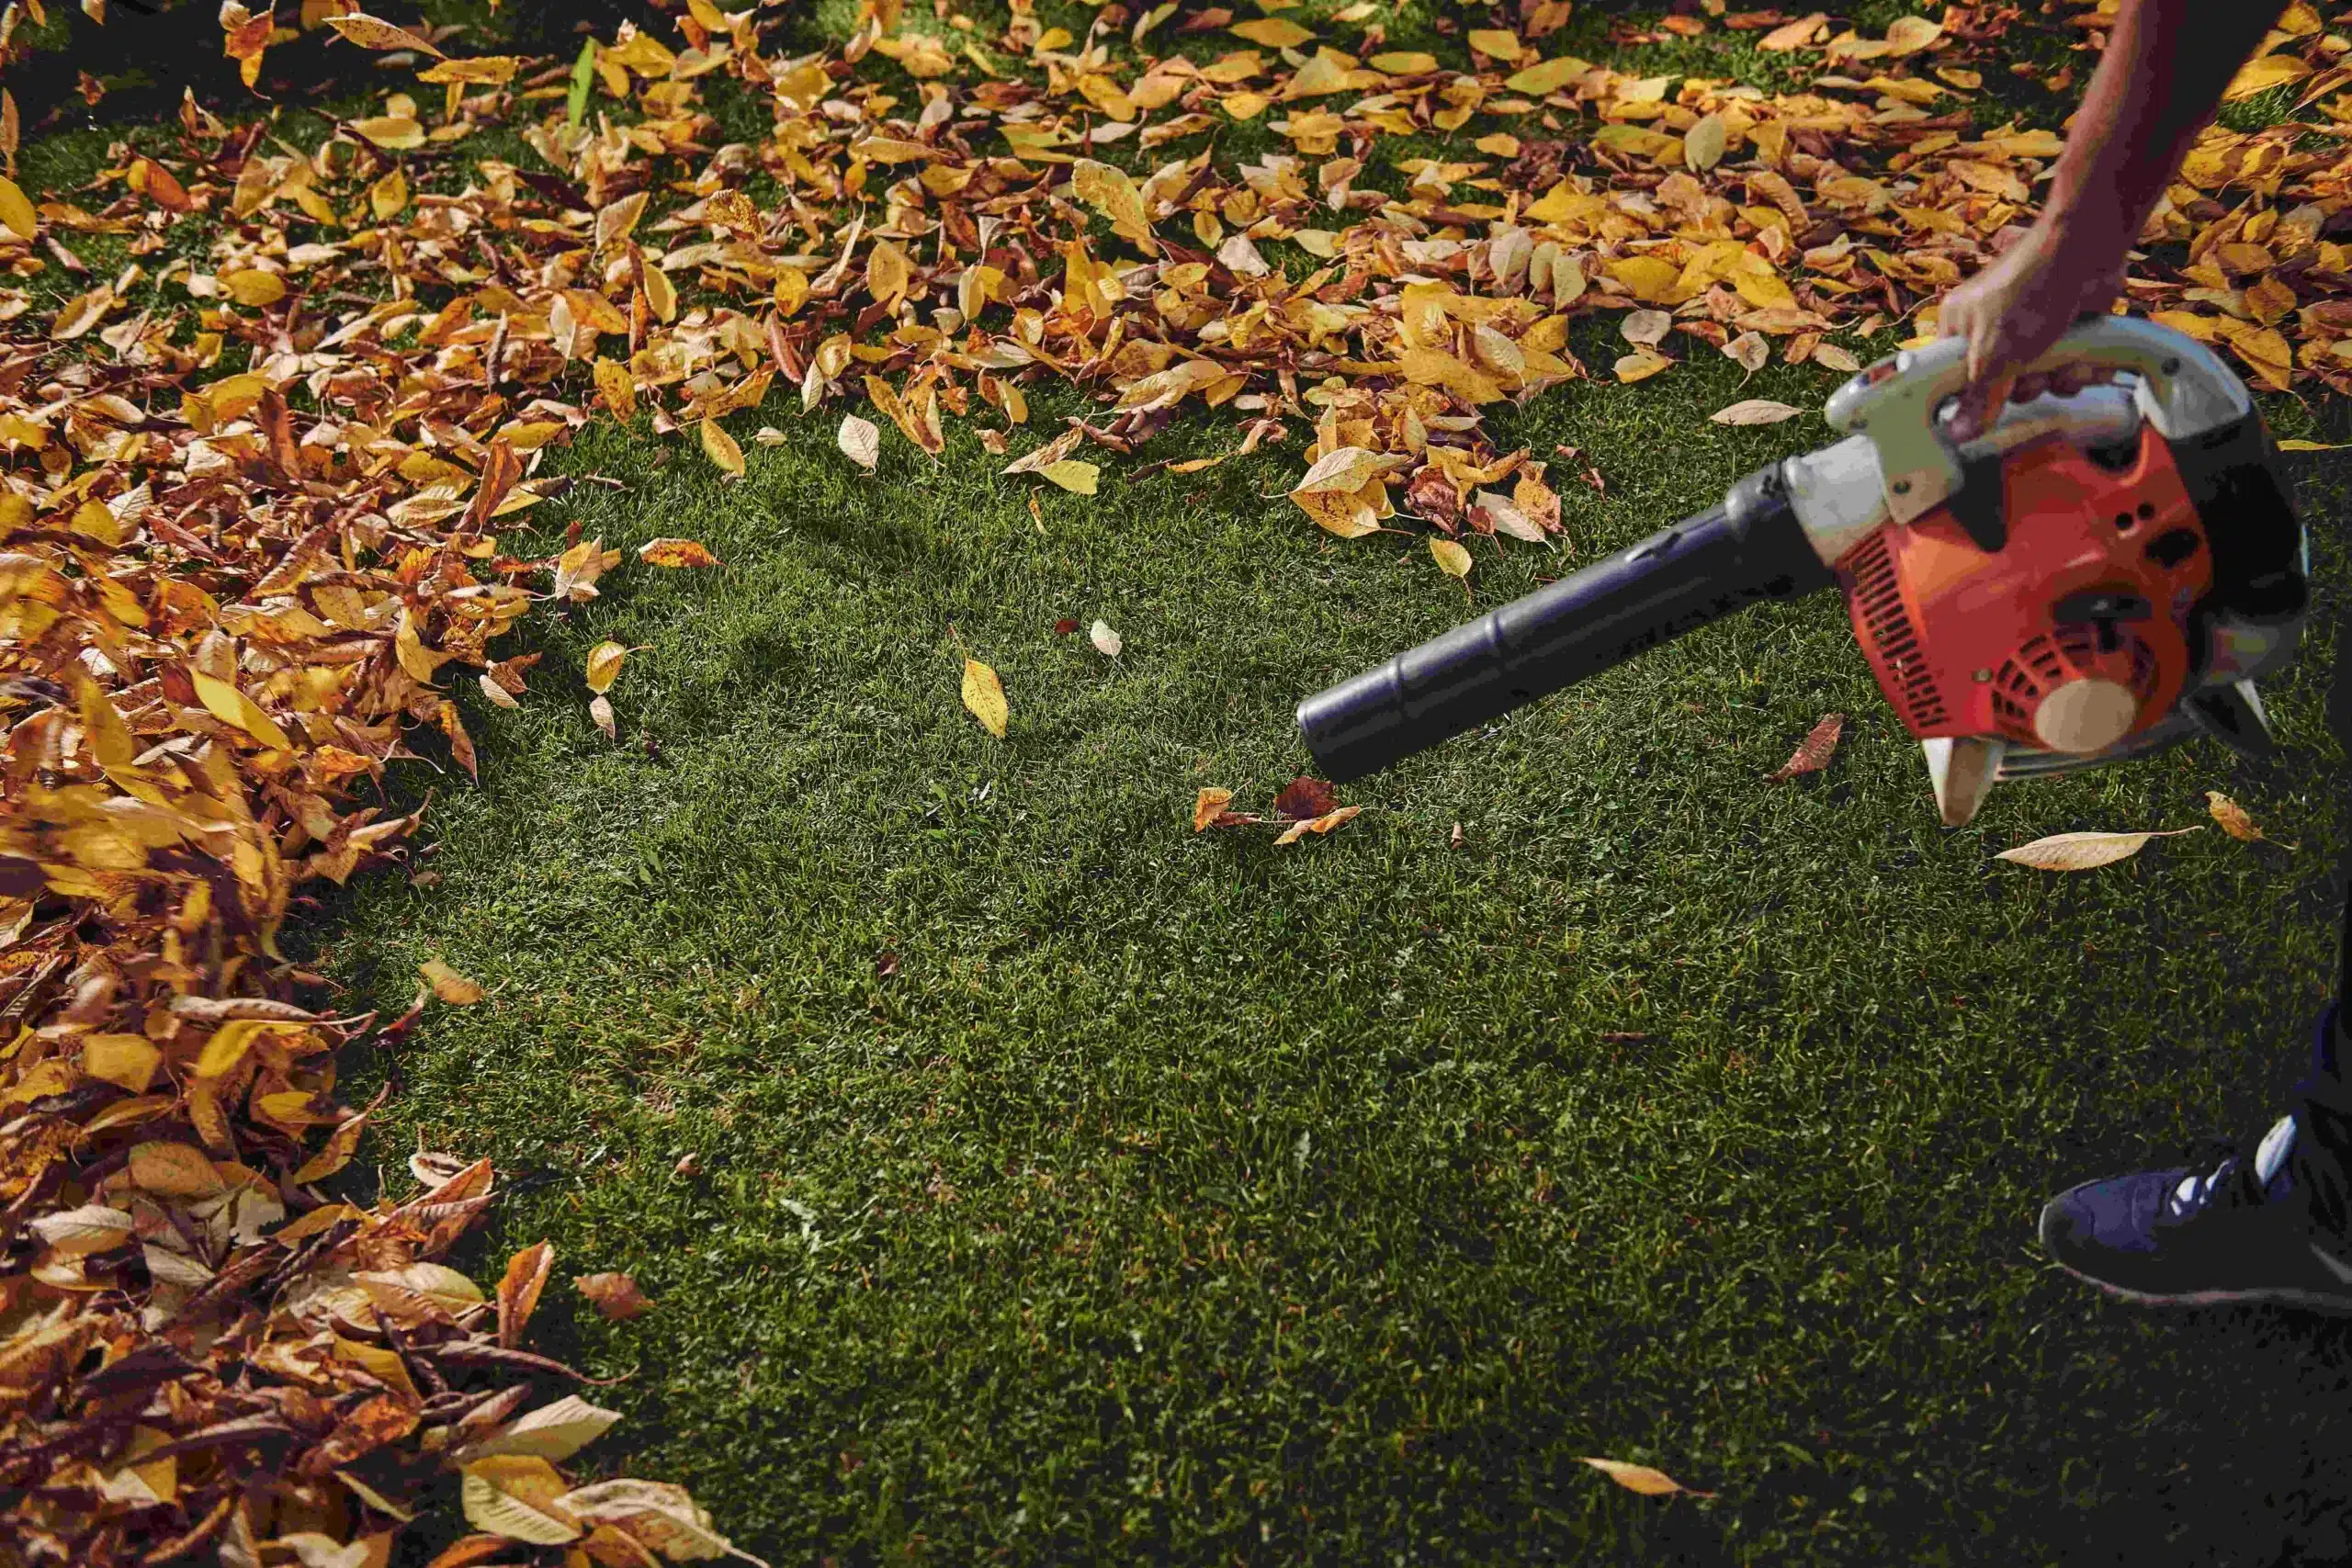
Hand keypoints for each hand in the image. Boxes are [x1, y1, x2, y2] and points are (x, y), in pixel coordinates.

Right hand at [1935, 217, 2129, 437]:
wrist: (2085, 249)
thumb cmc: (2029, 293)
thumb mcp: (1994, 353)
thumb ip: (1977, 396)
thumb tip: (1956, 433)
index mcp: (1959, 328)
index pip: (1953, 378)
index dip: (1972, 397)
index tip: (1988, 405)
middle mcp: (1991, 329)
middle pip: (2001, 386)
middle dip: (2026, 385)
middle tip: (2034, 371)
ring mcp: (2029, 330)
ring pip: (2039, 379)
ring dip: (2058, 377)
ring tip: (2068, 358)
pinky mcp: (2063, 330)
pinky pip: (2066, 367)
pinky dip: (2080, 366)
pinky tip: (2089, 358)